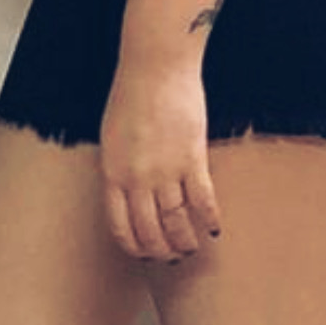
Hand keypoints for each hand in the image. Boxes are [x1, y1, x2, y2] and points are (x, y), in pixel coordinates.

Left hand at [99, 55, 222, 262]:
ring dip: (184, 240)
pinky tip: (213, 229)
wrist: (155, 67)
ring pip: (175, 221)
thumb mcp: (112, 137)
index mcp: (112, 173)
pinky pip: (202, 199)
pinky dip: (209, 218)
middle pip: (149, 229)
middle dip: (160, 250)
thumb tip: (128, 191)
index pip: (119, 224)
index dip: (132, 244)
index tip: (142, 254)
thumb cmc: (130, 95)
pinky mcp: (191, 158)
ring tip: (191, 248)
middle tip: (170, 257)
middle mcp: (136, 178)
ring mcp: (165, 170)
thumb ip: (119, 167)